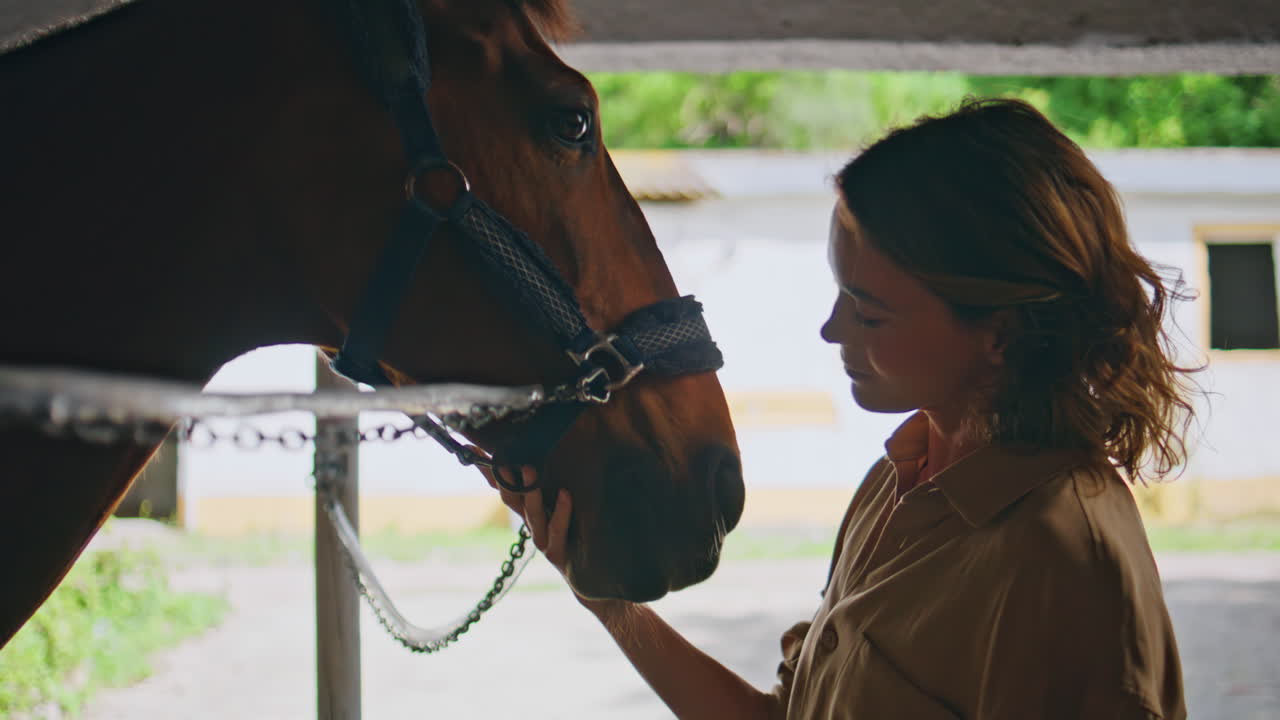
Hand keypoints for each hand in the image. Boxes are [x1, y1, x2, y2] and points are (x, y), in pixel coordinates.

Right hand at [470, 448, 625, 618]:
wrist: (589, 574)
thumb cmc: (576, 534)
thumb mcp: (561, 504)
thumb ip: (550, 482)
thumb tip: (544, 452)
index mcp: (528, 509)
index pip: (502, 485)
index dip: (486, 467)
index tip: (471, 447)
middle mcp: (531, 524)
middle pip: (511, 499)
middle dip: (504, 477)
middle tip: (501, 456)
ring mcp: (543, 540)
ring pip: (532, 515)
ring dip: (530, 492)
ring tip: (531, 469)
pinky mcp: (558, 554)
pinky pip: (558, 531)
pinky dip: (562, 513)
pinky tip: (566, 495)